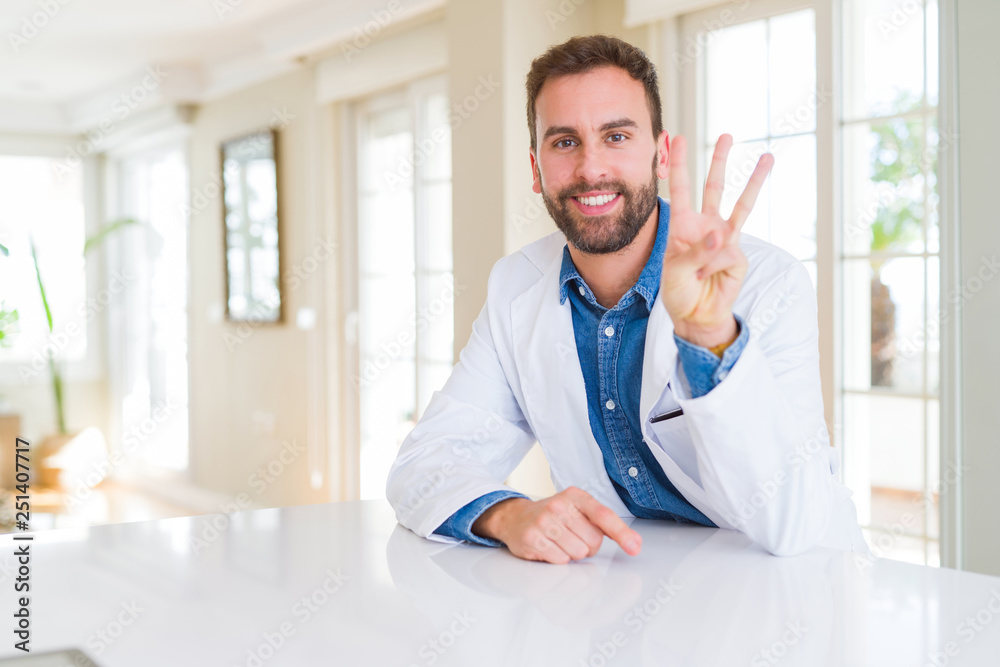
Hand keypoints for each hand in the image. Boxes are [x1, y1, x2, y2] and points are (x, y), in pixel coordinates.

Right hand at [472, 487, 641, 563]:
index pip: (603, 515)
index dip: (621, 533)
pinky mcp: (531, 538)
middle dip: (587, 546)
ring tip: (559, 542)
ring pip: (577, 553)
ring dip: (572, 553)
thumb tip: (635, 542)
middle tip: (572, 537)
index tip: (634, 547)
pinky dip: (557, 558)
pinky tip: (548, 548)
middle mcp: (559, 505)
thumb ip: (605, 524)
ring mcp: (543, 521)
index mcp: (576, 496)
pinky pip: (560, 560)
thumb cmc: (553, 516)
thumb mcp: (578, 510)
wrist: (514, 517)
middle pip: (593, 541)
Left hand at [660, 134, 772, 347]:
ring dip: (755, 180)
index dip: (678, 165)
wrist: (695, 315)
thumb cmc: (679, 291)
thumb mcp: (675, 271)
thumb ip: (696, 252)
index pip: (680, 189)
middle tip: (727, 135)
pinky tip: (708, 277)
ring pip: (742, 204)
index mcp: (682, 226)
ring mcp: (725, 239)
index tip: (675, 138)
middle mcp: (706, 226)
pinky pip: (728, 254)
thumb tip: (722, 236)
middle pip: (715, 187)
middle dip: (720, 161)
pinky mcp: (738, 255)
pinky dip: (715, 266)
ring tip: (768, 156)